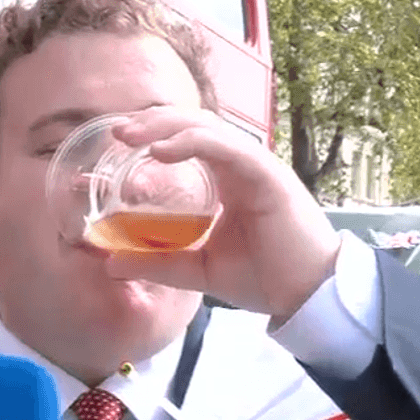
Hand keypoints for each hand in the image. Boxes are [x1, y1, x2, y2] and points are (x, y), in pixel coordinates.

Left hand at [104, 107, 341, 323]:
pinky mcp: (268, 176)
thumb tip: (111, 262)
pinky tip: (161, 151)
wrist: (308, 296)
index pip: (187, 140)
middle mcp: (241, 165)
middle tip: (116, 132)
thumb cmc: (264, 277)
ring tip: (130, 136)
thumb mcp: (198, 269)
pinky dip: (193, 142)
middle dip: (152, 123)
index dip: (153, 134)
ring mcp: (256, 166)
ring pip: (207, 128)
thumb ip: (158, 262)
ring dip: (165, 126)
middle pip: (193, 125)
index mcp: (227, 179)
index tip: (116, 143)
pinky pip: (228, 148)